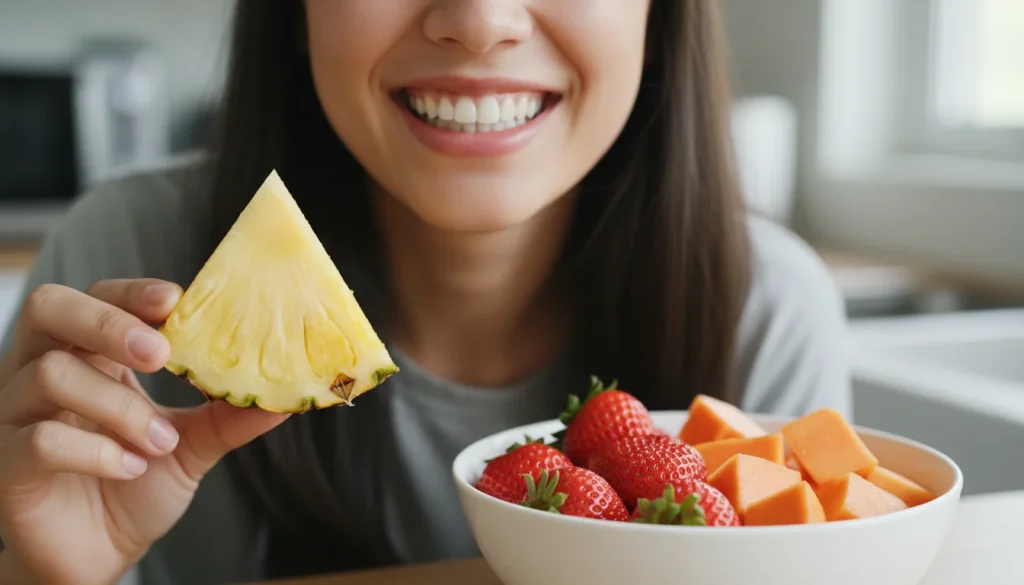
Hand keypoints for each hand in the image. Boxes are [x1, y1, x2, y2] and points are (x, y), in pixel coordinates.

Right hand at [0, 279, 288, 584]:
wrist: (98, 555)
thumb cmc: (136, 486)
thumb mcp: (191, 444)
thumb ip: (228, 415)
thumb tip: (288, 396)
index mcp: (88, 356)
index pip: (97, 296)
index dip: (130, 292)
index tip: (175, 300)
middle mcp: (41, 372)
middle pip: (50, 309)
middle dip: (109, 323)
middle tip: (161, 355)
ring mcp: (16, 415)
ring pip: (50, 373)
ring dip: (120, 407)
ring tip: (161, 442)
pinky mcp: (6, 464)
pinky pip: (40, 439)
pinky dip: (97, 451)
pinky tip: (131, 467)